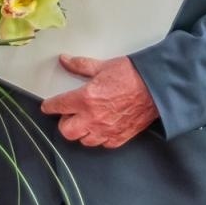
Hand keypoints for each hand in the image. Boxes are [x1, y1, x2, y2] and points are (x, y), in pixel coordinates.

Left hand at [40, 55, 159, 148]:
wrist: (157, 87)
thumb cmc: (132, 75)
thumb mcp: (103, 66)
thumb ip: (80, 66)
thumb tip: (65, 60)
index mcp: (86, 98)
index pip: (58, 106)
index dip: (50, 106)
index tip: (48, 106)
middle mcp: (93, 118)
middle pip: (66, 131)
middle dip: (65, 122)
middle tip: (70, 114)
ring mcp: (106, 130)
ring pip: (83, 140)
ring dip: (82, 131)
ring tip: (87, 120)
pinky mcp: (119, 137)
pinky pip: (102, 144)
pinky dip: (99, 137)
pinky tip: (102, 127)